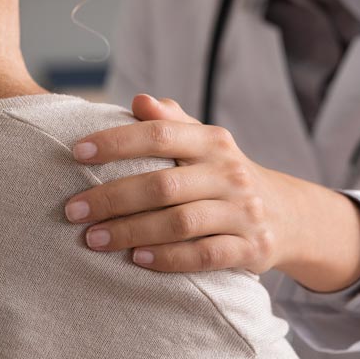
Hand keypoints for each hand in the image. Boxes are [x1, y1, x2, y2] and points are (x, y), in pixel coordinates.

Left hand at [66, 95, 359, 291]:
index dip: (117, 142)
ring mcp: (242, 212)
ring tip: (92, 239)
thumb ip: (172, 122)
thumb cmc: (224, 174)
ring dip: (131, 232)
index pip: (160, 135)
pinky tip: (136, 260)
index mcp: (212, 141)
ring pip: (180, 223)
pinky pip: (204, 256)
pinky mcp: (250, 248)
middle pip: (163, 185)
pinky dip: (168, 258)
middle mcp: (229, 173)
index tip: (77, 152)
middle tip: (72, 209)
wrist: (287, 214)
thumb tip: (140, 99)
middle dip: (112, 198)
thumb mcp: (204, 143)